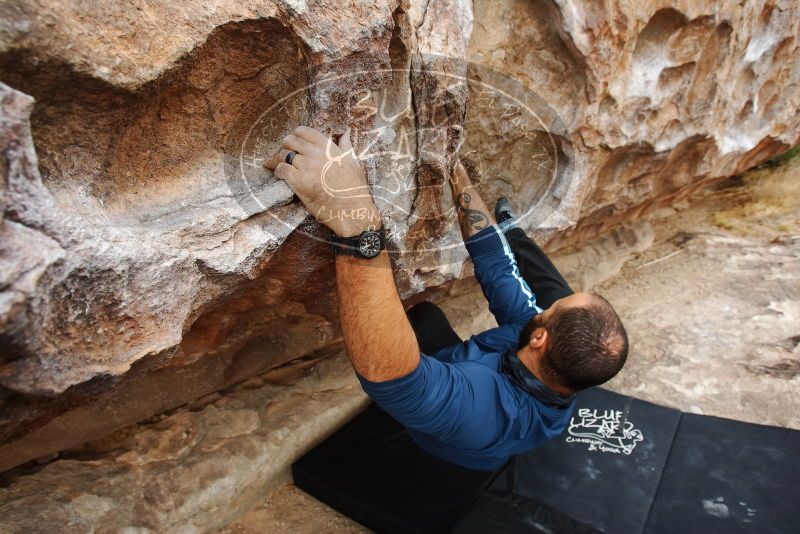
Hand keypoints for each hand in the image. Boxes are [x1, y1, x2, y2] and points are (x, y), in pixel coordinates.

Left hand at [264, 126, 380, 236]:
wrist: (353, 210)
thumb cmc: (354, 188)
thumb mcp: (353, 162)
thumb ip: (346, 146)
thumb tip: (346, 132)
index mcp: (328, 146)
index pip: (304, 131)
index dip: (295, 135)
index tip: (293, 143)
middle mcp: (316, 153)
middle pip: (290, 141)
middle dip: (283, 147)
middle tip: (281, 155)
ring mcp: (306, 166)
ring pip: (283, 155)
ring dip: (277, 159)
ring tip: (274, 165)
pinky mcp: (299, 181)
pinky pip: (281, 169)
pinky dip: (277, 171)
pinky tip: (279, 176)